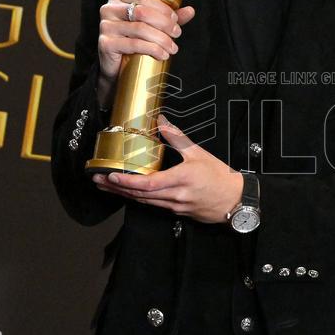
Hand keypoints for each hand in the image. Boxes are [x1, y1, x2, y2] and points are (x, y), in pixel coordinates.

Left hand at [92, 115, 243, 223]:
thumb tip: (162, 122)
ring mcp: (175, 206)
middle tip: (98, 181)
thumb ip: (177, 138)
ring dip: (124, 195)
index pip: (147, 184)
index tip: (110, 176)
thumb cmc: (220, 178)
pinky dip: (139, 199)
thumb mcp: (199, 154)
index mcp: (181, 179)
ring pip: (144, 202)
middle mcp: (175, 196)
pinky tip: (129, 193)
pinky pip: (154, 205)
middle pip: (140, 195)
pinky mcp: (177, 212)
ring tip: (107, 187)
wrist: (236, 201)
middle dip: (116, 189)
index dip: (126, 182)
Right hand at [96, 0, 195, 105]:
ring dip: (161, 39)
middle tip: (176, 34)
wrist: (116, 67)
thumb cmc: (134, 42)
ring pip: (140, 29)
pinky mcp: (105, 43)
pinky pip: (133, 44)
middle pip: (142, 12)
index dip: (164, 9)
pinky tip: (162, 55)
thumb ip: (169, 18)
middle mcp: (109, 9)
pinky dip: (152, 49)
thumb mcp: (152, 26)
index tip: (176, 21)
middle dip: (164, 24)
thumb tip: (190, 10)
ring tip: (172, 48)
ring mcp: (105, 26)